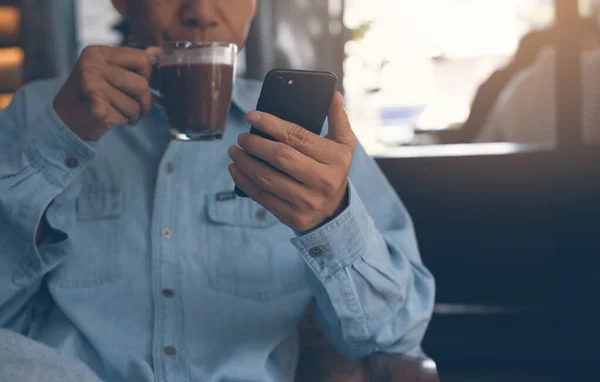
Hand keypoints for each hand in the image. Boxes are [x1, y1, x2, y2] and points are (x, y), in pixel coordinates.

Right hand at [53, 45, 159, 140]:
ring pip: (136, 105)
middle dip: (145, 101)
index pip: (142, 59)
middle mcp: (93, 66)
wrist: (65, 119)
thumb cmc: (92, 95)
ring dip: (134, 114)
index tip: (140, 84)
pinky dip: (123, 122)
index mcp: (98, 53)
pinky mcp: (96, 106)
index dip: (148, 76)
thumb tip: (157, 51)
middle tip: (137, 108)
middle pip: (142, 84)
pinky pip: (126, 117)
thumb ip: (133, 62)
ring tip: (121, 113)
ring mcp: (92, 85)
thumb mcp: (110, 72)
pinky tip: (110, 118)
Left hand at [228, 92, 355, 231]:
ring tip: (234, 151)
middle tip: (241, 137)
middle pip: (281, 157)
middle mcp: (323, 181)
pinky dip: (244, 181)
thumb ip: (338, 120)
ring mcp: (308, 201)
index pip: (298, 137)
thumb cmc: (332, 170)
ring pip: (267, 178)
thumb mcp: (343, 146)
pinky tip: (235, 169)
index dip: (271, 124)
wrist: (333, 211)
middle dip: (255, 144)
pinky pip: (262, 196)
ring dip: (244, 162)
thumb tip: (334, 96)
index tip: (251, 116)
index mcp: (336, 159)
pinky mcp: (292, 216)